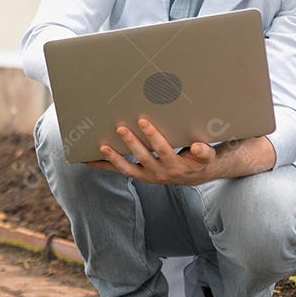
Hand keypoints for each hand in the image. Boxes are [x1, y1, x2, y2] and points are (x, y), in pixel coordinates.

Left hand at [86, 118, 217, 184]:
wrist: (192, 175)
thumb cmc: (198, 160)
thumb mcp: (206, 156)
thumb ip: (204, 152)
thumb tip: (198, 147)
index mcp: (176, 166)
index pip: (163, 150)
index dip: (153, 136)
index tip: (142, 121)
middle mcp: (160, 173)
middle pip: (143, 157)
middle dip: (131, 143)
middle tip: (120, 128)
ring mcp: (147, 175)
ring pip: (128, 168)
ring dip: (114, 158)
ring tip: (102, 147)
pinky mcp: (138, 174)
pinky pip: (119, 171)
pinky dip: (104, 166)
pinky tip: (89, 161)